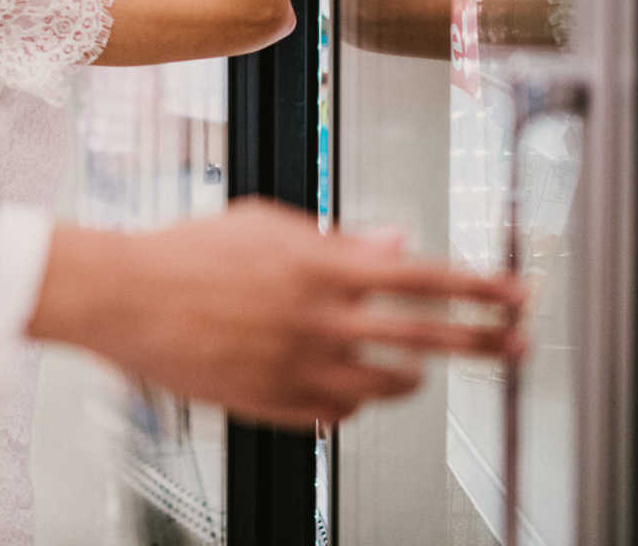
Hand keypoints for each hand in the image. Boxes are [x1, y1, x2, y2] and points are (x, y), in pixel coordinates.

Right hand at [29, 198, 523, 426]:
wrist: (122, 297)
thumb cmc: (182, 251)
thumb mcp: (263, 223)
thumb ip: (334, 236)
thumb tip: (393, 242)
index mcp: (318, 267)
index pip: (423, 278)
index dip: (478, 286)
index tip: (514, 292)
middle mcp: (317, 320)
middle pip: (426, 337)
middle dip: (482, 340)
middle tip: (514, 343)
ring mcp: (297, 367)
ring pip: (386, 387)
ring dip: (411, 377)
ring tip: (416, 372)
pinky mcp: (273, 403)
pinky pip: (336, 414)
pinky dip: (351, 402)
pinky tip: (348, 390)